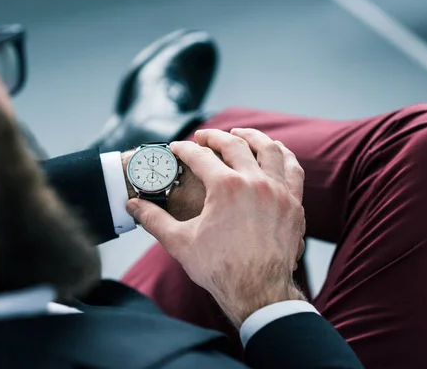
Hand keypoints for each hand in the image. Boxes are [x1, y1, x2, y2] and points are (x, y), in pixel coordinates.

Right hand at [126, 129, 306, 326]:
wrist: (258, 292)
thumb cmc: (219, 268)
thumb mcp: (179, 242)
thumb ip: (154, 219)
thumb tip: (132, 205)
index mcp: (226, 187)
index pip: (200, 157)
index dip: (184, 149)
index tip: (177, 148)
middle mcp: (255, 182)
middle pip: (234, 145)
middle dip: (215, 137)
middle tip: (203, 137)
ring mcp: (279, 191)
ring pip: (269, 149)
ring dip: (252, 137)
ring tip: (240, 134)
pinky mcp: (294, 204)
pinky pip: (293, 169)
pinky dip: (283, 156)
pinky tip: (275, 153)